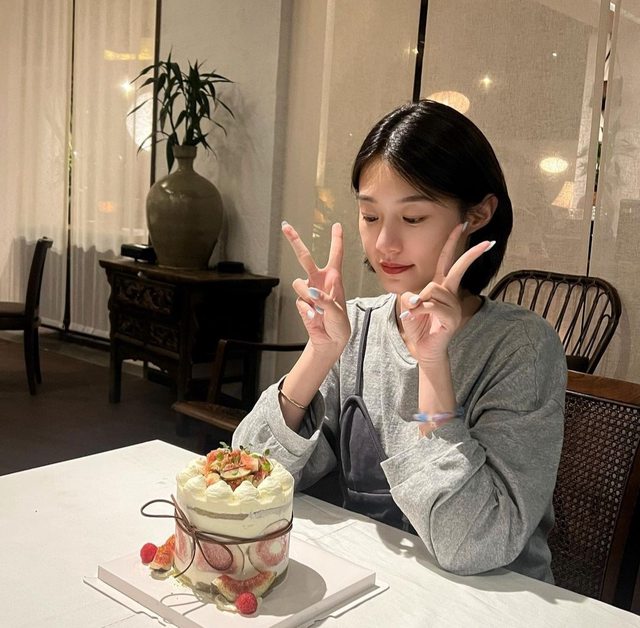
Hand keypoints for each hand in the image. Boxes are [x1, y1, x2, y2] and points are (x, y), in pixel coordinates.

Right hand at [282, 221, 349, 358]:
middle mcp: (319, 280)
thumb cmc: (340, 325)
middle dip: (294, 241)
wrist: (330, 341)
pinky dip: (306, 311)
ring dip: (306, 294)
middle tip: (285, 226)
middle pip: (304, 257)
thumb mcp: (338, 312)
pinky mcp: (301, 302)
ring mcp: (308, 291)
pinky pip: (299, 301)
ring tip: (317, 308)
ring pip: (297, 282)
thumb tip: (311, 292)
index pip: (336, 254)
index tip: (336, 225)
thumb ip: (325, 300)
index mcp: (334, 278)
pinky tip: (314, 317)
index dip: (336, 239)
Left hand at [398, 223, 494, 366]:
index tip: (461, 225)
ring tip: (413, 312)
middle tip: (488, 241)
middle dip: (472, 253)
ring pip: (433, 290)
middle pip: (459, 268)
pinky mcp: (452, 320)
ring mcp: (454, 307)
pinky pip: (432, 306)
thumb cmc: (417, 325)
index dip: (452, 243)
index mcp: (441, 287)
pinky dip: (418, 310)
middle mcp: (450, 294)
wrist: (424, 349)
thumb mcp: (408, 305)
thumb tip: (415, 296)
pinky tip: (412, 317)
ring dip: (419, 300)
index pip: (447, 261)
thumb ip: (409, 295)